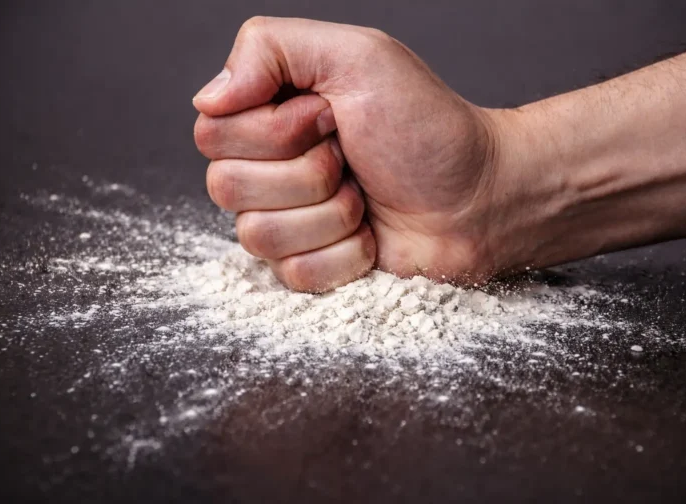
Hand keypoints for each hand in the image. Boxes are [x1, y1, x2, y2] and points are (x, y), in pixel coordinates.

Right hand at [193, 17, 502, 290]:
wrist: (479, 197)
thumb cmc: (427, 125)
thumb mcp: (357, 56)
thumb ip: (270, 48)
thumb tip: (206, 97)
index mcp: (269, 117)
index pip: (213, 132)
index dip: (274, 131)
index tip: (332, 116)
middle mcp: (267, 170)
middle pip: (226, 186)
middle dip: (307, 172)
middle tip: (352, 158)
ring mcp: (287, 223)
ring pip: (257, 235)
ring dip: (330, 214)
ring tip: (365, 197)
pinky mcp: (309, 268)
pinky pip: (293, 274)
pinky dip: (345, 253)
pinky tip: (371, 235)